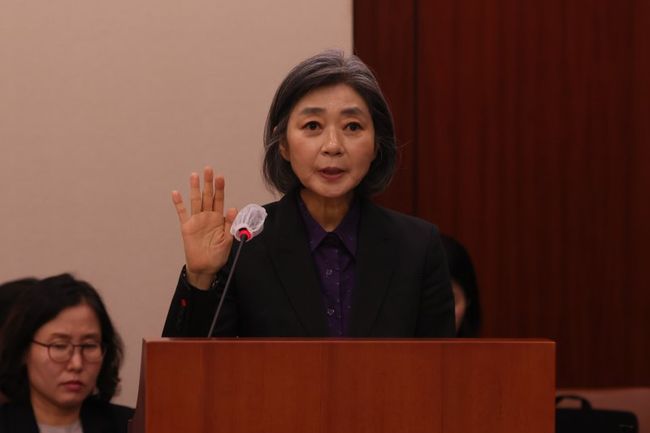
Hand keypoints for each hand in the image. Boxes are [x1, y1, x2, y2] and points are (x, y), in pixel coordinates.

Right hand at [172, 167, 237, 288]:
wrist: (205, 267)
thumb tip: (233, 208)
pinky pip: (182, 213)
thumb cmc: (218, 255)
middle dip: (208, 183)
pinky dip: (178, 203)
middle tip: (208, 169)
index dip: (220, 189)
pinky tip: (176, 193)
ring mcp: (197, 220)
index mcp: (219, 218)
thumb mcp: (228, 240)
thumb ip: (230, 224)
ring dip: (194, 188)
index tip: (220, 177)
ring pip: (195, 201)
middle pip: (207, 196)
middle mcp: (207, 216)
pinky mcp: (187, 227)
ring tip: (194, 175)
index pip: (219, 200)